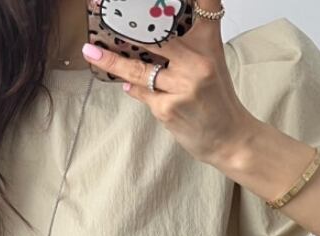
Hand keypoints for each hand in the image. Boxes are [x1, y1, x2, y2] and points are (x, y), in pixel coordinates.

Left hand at [81, 0, 257, 168]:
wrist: (228, 139)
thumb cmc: (216, 98)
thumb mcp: (210, 61)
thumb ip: (188, 43)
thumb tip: (149, 31)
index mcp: (207, 44)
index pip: (201, 6)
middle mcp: (196, 62)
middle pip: (154, 37)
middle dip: (128, 26)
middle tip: (103, 16)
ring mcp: (181, 87)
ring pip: (139, 69)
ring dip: (112, 61)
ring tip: (91, 52)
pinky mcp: (168, 109)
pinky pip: (142, 93)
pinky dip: (133, 89)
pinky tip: (126, 86)